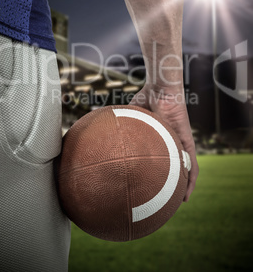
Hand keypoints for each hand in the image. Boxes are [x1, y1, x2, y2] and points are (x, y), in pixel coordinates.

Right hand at [130, 84, 198, 201]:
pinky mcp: (188, 142)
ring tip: (180, 201)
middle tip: (166, 198)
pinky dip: (191, 179)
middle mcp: (172, 142)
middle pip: (175, 166)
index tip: (152, 186)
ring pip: (186, 169)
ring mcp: (182, 143)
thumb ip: (121, 129)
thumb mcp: (131, 118)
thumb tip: (99, 135)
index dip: (158, 172)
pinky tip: (187, 193)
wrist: (160, 89)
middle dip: (172, 183)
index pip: (161, 158)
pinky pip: (192, 164)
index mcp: (160, 138)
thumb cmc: (145, 99)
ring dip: (185, 186)